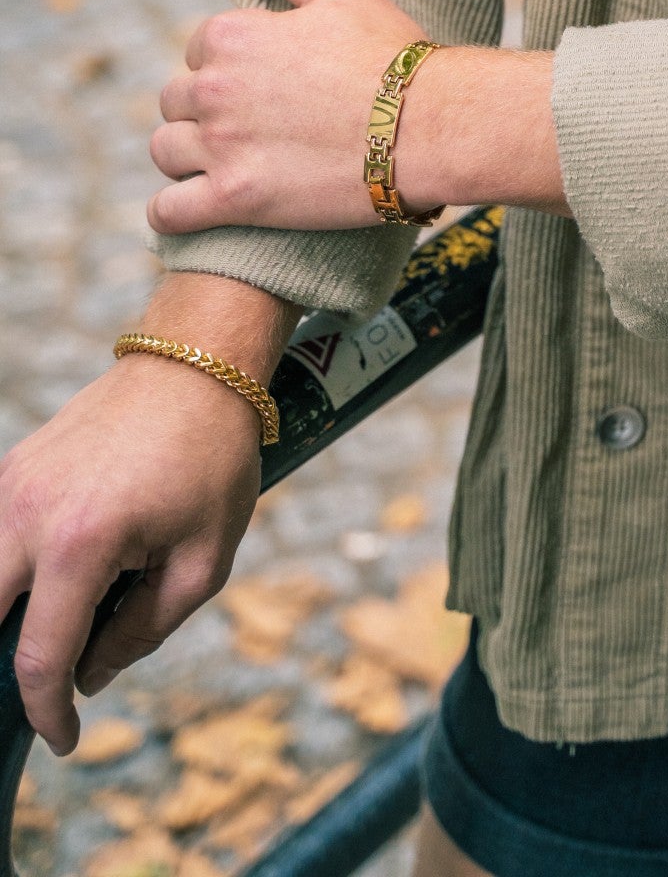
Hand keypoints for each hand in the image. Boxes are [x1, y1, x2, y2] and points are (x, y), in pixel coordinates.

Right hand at [0, 271, 298, 753]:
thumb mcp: (202, 560)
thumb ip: (143, 631)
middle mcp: (29, 514)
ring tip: (52, 634)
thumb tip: (92, 674)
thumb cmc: (212, 459)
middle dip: (8, 669)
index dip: (48, 712)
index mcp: (82, 543)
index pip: (40, 658)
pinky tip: (43, 587)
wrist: (197, 366)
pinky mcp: (12, 469)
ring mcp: (11, 487)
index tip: (66, 736)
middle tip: (46, 689)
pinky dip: (7, 575)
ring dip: (4, 617)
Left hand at [148, 0, 569, 233]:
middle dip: (205, 109)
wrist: (431, 126)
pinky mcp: (235, 199)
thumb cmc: (392, 55)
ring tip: (224, 163)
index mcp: (232, 36)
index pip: (198, 49)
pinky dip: (172, 212)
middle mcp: (214, 89)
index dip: (228, 64)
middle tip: (250, 124)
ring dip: (187, 156)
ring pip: (167, 151)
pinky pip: (169, 212)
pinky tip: (192, 208)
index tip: (263, 82)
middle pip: (176, 100)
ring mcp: (221, 147)